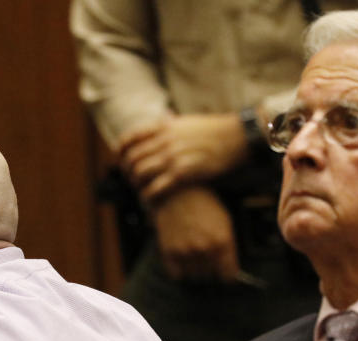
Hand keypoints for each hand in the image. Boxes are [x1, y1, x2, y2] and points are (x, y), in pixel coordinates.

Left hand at [117, 113, 248, 200]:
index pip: (129, 139)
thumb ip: (170, 125)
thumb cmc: (214, 131)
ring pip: (139, 174)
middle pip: (131, 159)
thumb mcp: (186, 122)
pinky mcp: (183, 174)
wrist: (237, 138)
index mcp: (163, 128)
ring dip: (137, 186)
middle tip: (133, 181)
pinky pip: (155, 188)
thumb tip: (161, 121)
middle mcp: (164, 141)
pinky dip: (149, 197)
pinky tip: (151, 201)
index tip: (121, 161)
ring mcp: (172, 157)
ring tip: (142, 191)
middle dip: (128, 173)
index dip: (120, 152)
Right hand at [151, 187, 239, 281]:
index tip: (224, 272)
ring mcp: (185, 251)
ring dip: (195, 271)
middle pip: (210, 277)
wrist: (178, 190)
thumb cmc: (203, 203)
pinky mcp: (169, 251)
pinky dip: (180, 270)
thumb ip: (228, 246)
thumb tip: (230, 268)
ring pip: (194, 277)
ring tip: (195, 257)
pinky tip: (183, 259)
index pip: (228, 275)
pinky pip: (177, 275)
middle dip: (211, 271)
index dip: (227, 274)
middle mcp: (204, 249)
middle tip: (207, 260)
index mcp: (222, 241)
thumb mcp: (225, 221)